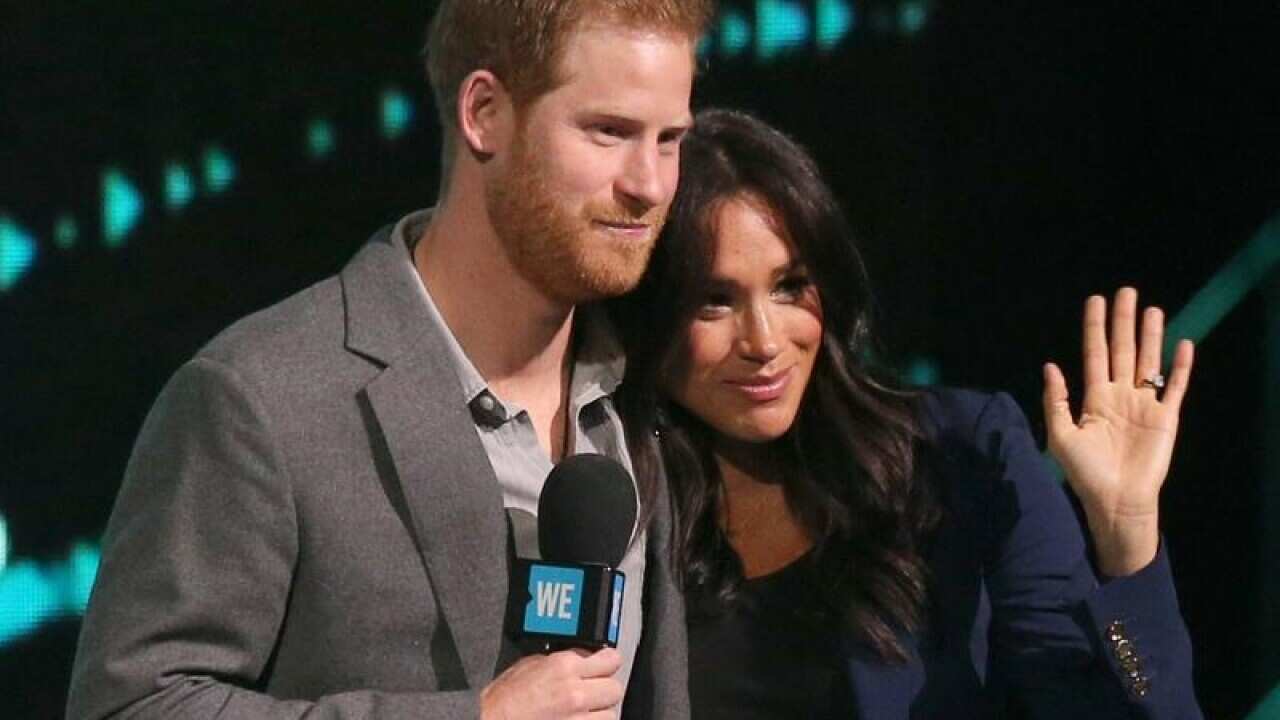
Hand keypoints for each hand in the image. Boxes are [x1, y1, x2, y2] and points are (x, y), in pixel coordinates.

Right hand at [480, 647, 623, 719]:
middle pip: (614, 689)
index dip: (608, 665)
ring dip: (599, 715)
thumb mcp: (530, 666)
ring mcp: (577, 719)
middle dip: (604, 692)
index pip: (611, 659)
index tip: (604, 669)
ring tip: (583, 715)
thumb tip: (583, 659)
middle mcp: (575, 692)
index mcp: (564, 666)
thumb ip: (561, 660)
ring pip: (610, 715)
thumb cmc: (503, 700)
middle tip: (593, 695)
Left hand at [1042, 287, 1193, 575]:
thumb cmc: (1085, 473)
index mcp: (1094, 398)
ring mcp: (1144, 405)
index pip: (1094, 354)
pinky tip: (1184, 344)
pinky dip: (1181, 366)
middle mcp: (1120, 396)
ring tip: (1153, 309)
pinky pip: (1175, 387)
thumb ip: (1056, 400)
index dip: (1094, 328)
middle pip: (1123, 350)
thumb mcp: (1060, 435)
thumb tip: (1050, 365)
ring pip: (1148, 361)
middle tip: (1126, 291)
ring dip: (1151, 336)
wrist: (1116, 501)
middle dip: (1123, 321)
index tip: (1095, 300)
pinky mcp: (1166, 418)